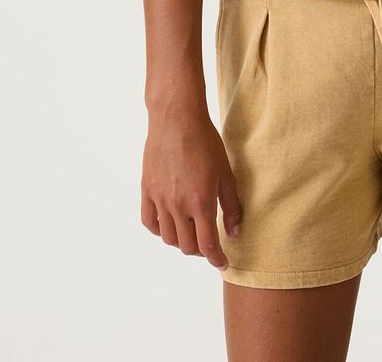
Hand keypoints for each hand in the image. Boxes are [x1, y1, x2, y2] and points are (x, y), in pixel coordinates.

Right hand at [141, 105, 241, 270]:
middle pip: (186, 246)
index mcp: (200, 202)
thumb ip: (232, 205)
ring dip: (181, 241)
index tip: (222, 263)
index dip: (216, 259)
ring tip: (191, 232)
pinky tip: (170, 223)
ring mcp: (159, 198)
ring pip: (168, 238)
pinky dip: (160, 229)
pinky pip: (149, 222)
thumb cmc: (205, 142)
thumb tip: (234, 233)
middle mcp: (177, 205)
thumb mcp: (226, 173)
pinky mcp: (147, 190)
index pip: (207, 245)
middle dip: (201, 250)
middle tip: (209, 244)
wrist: (177, 118)